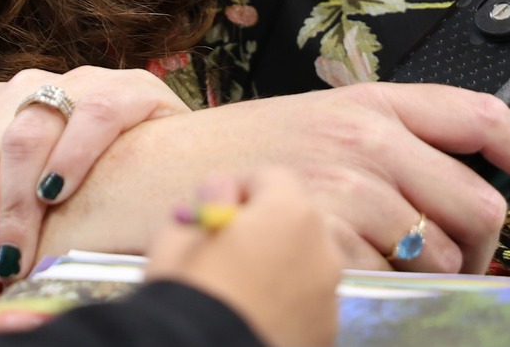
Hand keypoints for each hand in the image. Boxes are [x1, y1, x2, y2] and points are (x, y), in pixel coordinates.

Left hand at [0, 66, 188, 285]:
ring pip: (20, 142)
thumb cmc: (80, 170)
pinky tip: (56, 197)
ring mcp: (74, 84)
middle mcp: (22, 87)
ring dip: (12, 211)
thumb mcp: (13, 175)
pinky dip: (67, 159)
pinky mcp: (125, 90)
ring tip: (14, 260)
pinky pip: (89, 119)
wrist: (161, 144)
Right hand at [39, 82, 509, 276]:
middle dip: (477, 253)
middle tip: (449, 269)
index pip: (479, 113)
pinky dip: (377, 299)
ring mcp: (348, 185)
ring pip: (439, 256)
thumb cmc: (221, 161)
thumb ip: (375, 151)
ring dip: (422, 282)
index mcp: (367, 102)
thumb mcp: (306, 131)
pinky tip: (337, 287)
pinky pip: (389, 285)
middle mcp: (366, 135)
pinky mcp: (327, 233)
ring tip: (372, 276)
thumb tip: (442, 200)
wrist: (138, 178)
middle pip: (477, 205)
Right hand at [147, 169, 342, 346]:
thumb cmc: (188, 291)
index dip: (238, 188)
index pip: (272, 177)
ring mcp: (329, 296)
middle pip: (294, 219)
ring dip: (277, 263)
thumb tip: (220, 193)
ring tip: (237, 286)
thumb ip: (208, 200)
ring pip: (303, 262)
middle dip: (263, 226)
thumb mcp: (180, 230)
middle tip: (225, 248)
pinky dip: (285, 302)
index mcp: (290, 212)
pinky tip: (251, 312)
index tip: (214, 209)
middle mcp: (321, 250)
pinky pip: (306, 302)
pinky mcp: (325, 332)